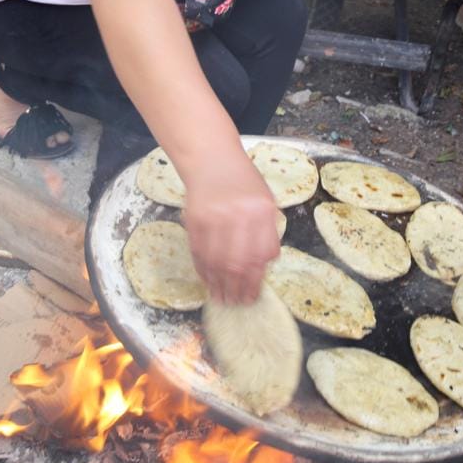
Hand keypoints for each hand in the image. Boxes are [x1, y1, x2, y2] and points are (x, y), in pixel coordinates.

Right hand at [183, 149, 279, 304]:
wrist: (212, 159)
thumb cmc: (243, 181)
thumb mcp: (265, 200)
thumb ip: (267, 231)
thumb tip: (264, 267)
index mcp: (263, 210)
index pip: (262, 255)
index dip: (257, 280)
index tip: (254, 295)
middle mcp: (240, 214)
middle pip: (239, 262)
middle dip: (238, 288)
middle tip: (237, 303)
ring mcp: (215, 217)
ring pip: (217, 261)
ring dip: (219, 284)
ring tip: (222, 299)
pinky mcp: (195, 219)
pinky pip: (199, 252)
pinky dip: (203, 270)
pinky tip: (208, 281)